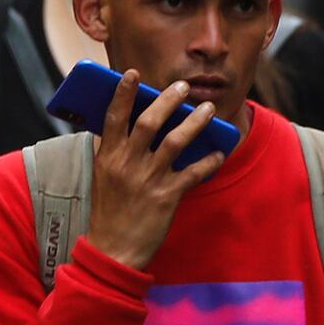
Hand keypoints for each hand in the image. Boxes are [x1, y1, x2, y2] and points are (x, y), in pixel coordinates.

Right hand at [80, 72, 227, 270]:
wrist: (113, 251)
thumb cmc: (109, 212)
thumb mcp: (104, 177)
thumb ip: (113, 152)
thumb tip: (125, 127)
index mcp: (108, 157)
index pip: (113, 117)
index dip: (122, 93)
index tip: (131, 73)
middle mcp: (127, 164)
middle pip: (148, 122)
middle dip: (167, 100)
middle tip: (182, 87)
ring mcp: (147, 180)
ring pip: (175, 141)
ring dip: (194, 122)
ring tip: (208, 109)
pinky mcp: (166, 197)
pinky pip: (193, 173)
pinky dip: (208, 162)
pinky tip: (219, 153)